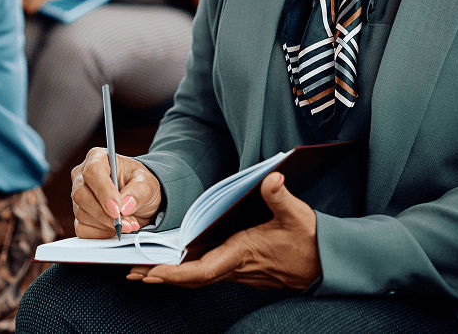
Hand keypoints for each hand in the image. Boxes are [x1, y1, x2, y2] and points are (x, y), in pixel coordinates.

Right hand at [71, 147, 162, 236]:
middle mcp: (83, 176)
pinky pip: (83, 229)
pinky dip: (101, 233)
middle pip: (81, 195)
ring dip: (107, 225)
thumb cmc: (140, 184)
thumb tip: (125, 206)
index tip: (118, 209)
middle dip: (105, 214)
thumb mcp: (147, 184)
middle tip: (127, 223)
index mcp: (98, 158)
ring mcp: (78, 197)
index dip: (104, 192)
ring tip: (129, 224)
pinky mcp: (79, 216)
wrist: (139, 199)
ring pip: (82, 214)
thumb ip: (138, 192)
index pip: (93, 172)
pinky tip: (116, 229)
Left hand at [127, 172, 319, 289]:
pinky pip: (208, 272)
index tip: (151, 272)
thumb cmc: (311, 240)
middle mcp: (236, 267)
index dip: (174, 274)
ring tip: (143, 267)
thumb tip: (272, 178)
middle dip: (161, 276)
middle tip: (130, 272)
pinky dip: (187, 270)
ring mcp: (239, 271)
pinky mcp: (242, 269)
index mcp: (243, 253)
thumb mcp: (297, 214)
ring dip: (171, 274)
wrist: (327, 263)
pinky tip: (176, 261)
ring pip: (198, 277)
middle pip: (191, 278)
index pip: (202, 270)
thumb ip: (280, 197)